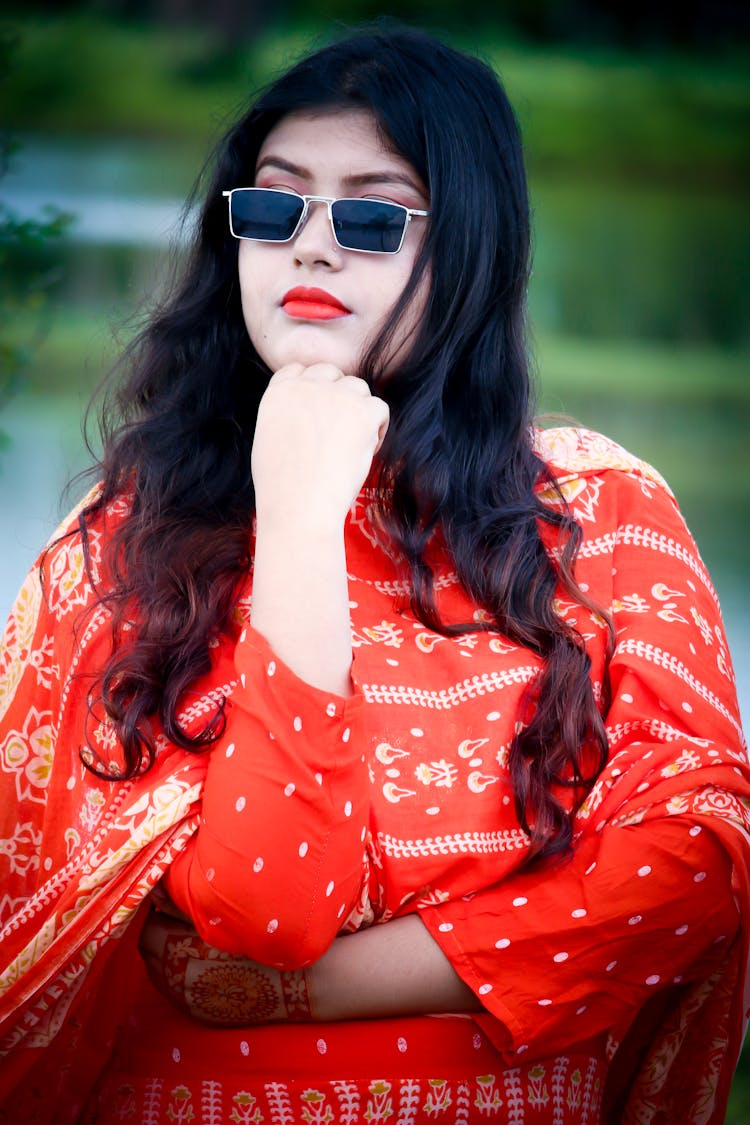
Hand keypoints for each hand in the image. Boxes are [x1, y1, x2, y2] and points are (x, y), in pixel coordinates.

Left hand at [138, 906, 312, 1025]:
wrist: (298, 983)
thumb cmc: (263, 938)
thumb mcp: (222, 914)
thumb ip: (183, 902)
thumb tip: (156, 889)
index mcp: (178, 953)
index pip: (148, 931)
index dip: (159, 915)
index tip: (176, 904)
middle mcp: (177, 982)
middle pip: (150, 954)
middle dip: (160, 934)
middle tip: (181, 919)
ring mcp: (188, 1003)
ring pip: (161, 976)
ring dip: (169, 957)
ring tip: (193, 938)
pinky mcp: (201, 1015)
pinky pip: (178, 993)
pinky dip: (182, 976)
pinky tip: (202, 962)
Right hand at [251, 363, 388, 530]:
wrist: (299, 508)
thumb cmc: (282, 489)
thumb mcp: (269, 440)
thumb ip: (288, 416)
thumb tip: (310, 415)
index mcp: (278, 392)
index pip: (300, 370)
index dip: (314, 390)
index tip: (319, 415)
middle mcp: (306, 386)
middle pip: (332, 374)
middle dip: (338, 398)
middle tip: (338, 433)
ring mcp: (335, 395)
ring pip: (358, 388)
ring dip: (359, 412)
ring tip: (351, 446)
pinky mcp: (362, 411)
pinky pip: (379, 408)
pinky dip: (377, 429)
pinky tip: (364, 452)